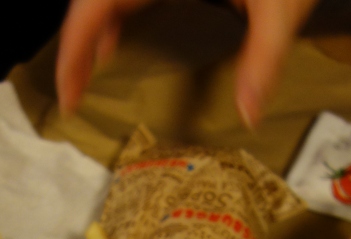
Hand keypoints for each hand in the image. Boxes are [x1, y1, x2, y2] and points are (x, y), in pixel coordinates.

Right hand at [56, 0, 319, 127]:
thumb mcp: (282, 6)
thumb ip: (265, 57)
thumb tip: (248, 115)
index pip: (95, 4)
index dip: (74, 50)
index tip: (68, 94)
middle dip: (77, 44)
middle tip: (74, 93)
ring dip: (93, 25)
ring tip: (90, 71)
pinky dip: (114, 9)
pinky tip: (118, 36)